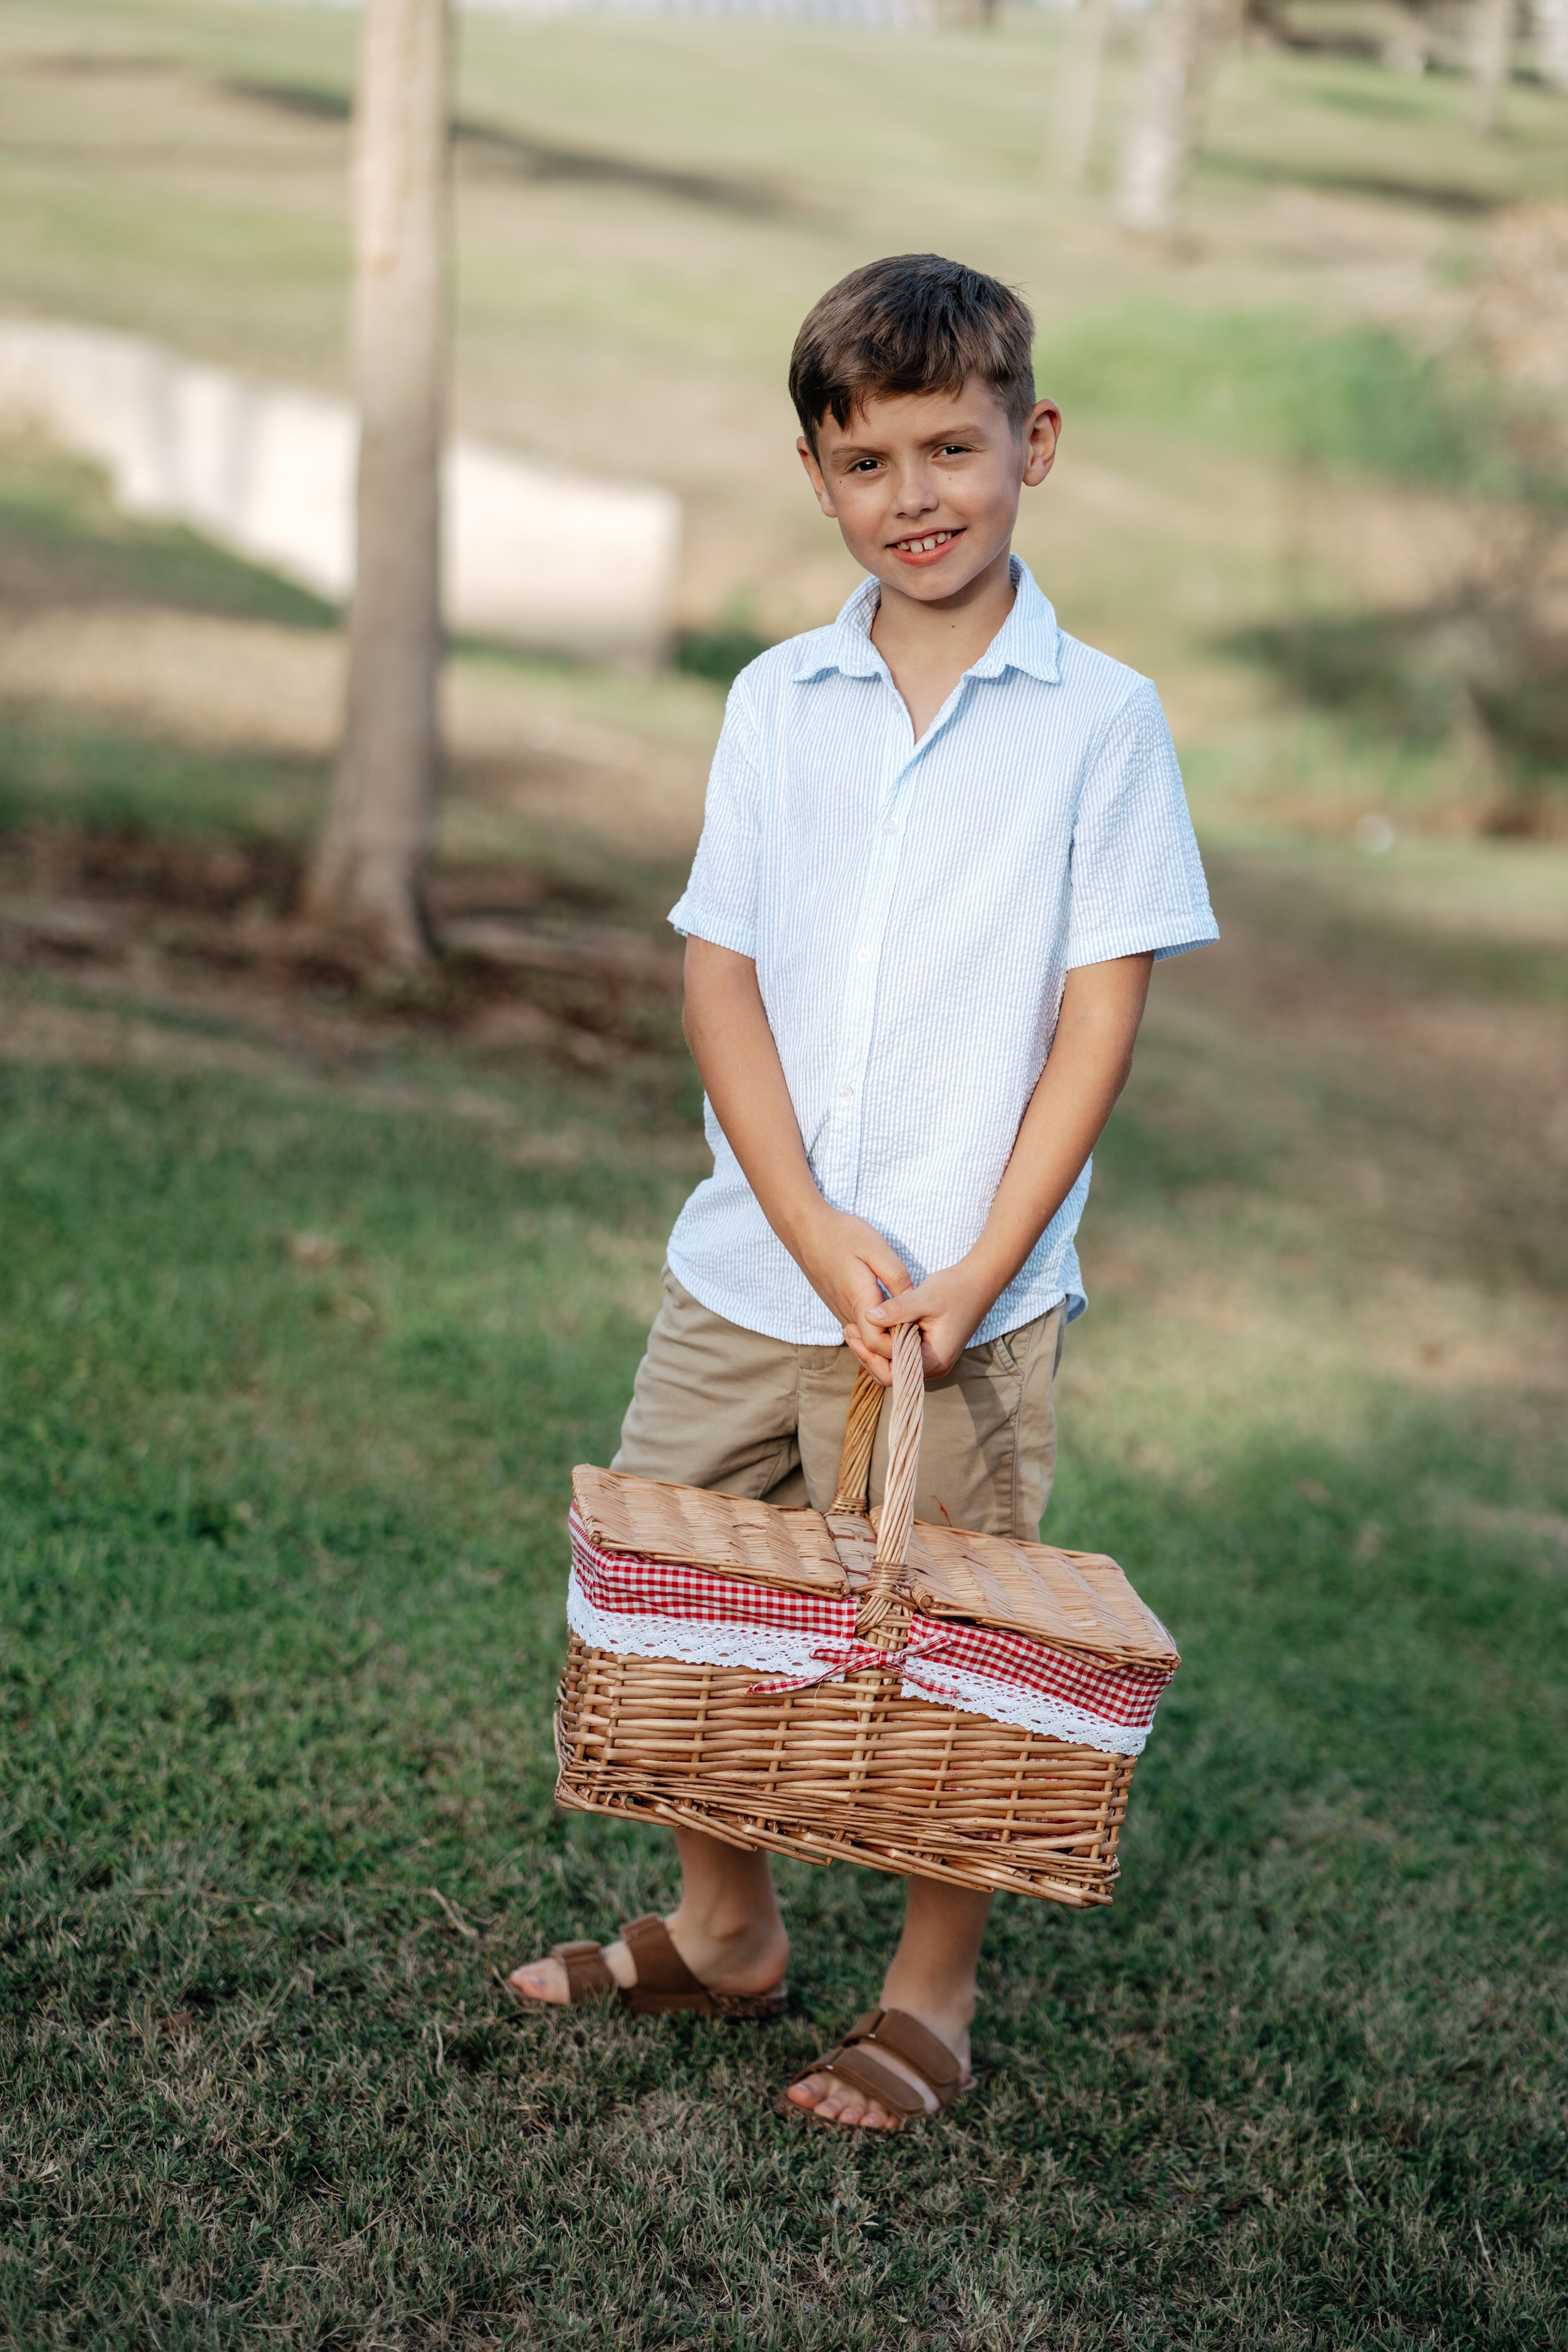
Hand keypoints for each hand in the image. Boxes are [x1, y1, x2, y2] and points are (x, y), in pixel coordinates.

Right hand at [791, 1205, 911, 1382]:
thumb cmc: (842, 1234)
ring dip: (888, 1338)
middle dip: (897, 1347)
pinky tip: (894, 1315)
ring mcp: (841, 1312)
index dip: (900, 1345)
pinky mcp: (839, 1307)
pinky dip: (878, 1329)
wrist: (805, 1229)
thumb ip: (896, 1278)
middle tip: (921, 1330)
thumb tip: (913, 1303)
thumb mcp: (876, 1249)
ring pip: (866, 1341)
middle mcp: (847, 1314)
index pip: (878, 1345)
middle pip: (873, 1349)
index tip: (921, 1331)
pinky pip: (861, 1329)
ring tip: (911, 1322)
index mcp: (859, 1302)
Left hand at [866, 1259, 996, 1380]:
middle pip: (890, 1375)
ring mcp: (931, 1362)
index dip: (869, 1356)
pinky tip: (870, 1326)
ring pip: (893, 1366)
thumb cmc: (955, 1289)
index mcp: (934, 1361)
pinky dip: (884, 1345)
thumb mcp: (924, 1297)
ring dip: (873, 1350)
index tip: (853, 1332)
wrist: (978, 1283)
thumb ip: (897, 1309)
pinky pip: (900, 1356)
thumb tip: (867, 1316)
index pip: (892, 1374)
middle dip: (867, 1355)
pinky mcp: (928, 1352)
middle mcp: (933, 1368)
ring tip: (854, 1327)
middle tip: (848, 1329)